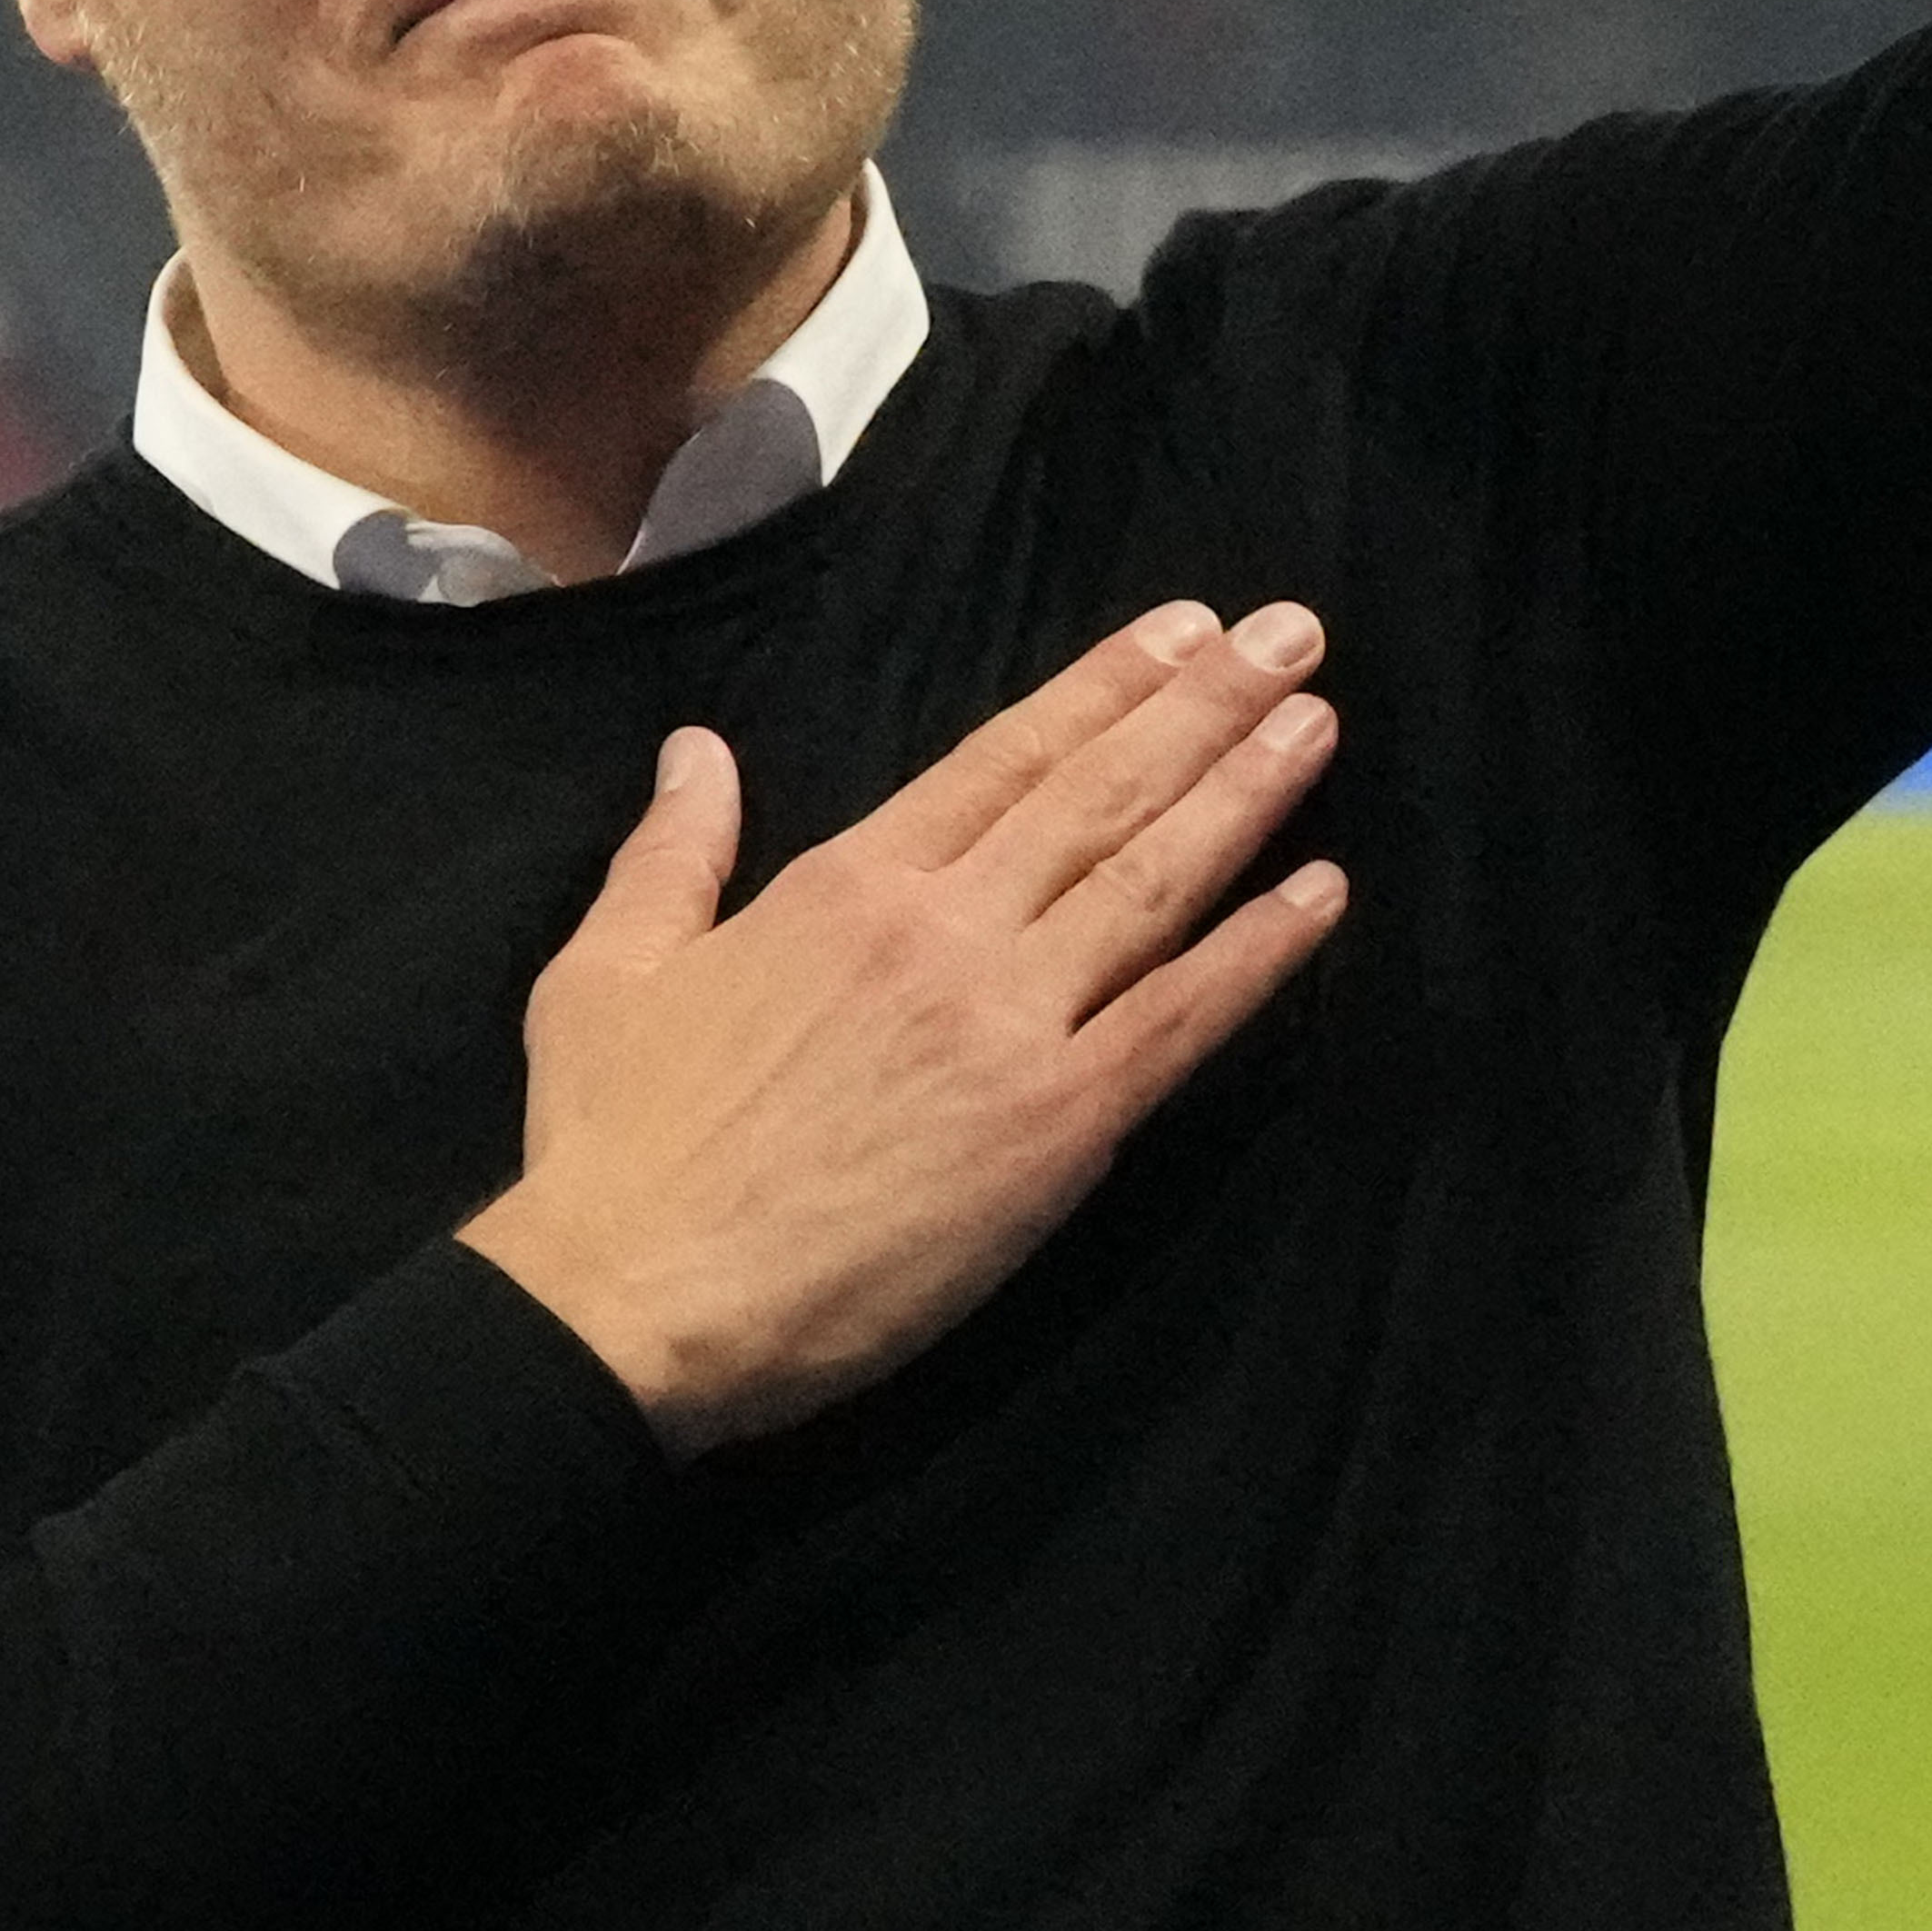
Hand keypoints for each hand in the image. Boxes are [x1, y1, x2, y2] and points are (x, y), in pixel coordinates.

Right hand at [460, 603, 1351, 1453]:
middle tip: (1295, 636)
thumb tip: (696, 748)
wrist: (634, 1300)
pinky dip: (1259, 952)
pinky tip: (1323, 895)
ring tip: (1315, 720)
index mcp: (847, 882)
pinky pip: (1181, 1019)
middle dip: (1204, 706)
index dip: (1103, 687)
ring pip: (1153, 882)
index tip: (1183, 630)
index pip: (1004, 756)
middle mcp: (946, 928)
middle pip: (1099, 795)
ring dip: (1246, 794)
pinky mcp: (1057, 1125)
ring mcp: (1010, 1022)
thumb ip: (672, 853)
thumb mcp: (608, 972)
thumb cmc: (613, 1151)